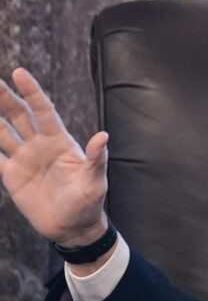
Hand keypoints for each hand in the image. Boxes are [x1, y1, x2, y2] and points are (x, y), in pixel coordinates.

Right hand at [0, 68, 108, 245]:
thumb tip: (104, 136)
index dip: (32, 92)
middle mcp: (40, 146)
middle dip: (5, 98)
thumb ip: (97, 159)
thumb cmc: (88, 203)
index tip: (19, 73)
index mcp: (60, 142)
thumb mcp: (95, 182)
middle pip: (19, 116)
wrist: (73, 228)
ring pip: (2, 132)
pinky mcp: (12, 176)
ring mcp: (24, 159)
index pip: (44, 111)